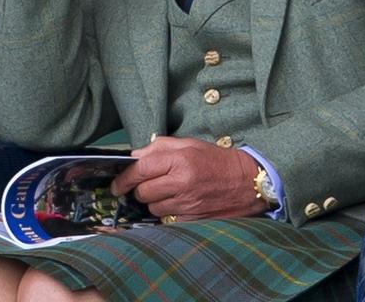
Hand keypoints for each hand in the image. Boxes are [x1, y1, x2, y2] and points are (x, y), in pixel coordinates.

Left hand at [111, 136, 264, 220]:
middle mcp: (182, 182)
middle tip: (147, 184)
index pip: (140, 169)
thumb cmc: (215, 160)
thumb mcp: (188, 144)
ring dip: (154, 202)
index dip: (123, 178)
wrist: (248, 182)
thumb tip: (134, 156)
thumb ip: (159, 147)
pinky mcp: (195, 219)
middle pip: (142, 192)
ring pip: (153, 208)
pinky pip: (168, 220)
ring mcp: (189, 204)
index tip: (116, 183)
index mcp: (179, 160)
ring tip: (167, 192)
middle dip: (140, 189)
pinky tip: (178, 204)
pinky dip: (168, 213)